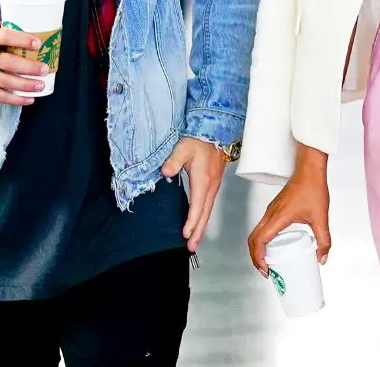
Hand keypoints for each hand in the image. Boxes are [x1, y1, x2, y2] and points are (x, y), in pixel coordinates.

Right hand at [0, 22, 48, 106]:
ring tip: (40, 85)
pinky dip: (13, 99)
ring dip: (25, 85)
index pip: (5, 36)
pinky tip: (28, 99)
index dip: (22, 40)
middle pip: (7, 63)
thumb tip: (27, 28)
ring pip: (4, 81)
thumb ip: (1, 29)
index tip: (38, 43)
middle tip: (44, 69)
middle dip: (28, 67)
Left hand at [161, 138, 226, 252]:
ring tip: (195, 240)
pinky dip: (204, 217)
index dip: (191, 221)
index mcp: (203, 181)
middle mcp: (210, 186)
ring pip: (208, 211)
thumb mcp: (183, 148)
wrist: (214, 132)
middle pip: (205, 214)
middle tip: (191, 247)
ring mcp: (214, 186)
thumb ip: (173, 161)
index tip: (186, 234)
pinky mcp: (214, 184)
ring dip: (201, 226)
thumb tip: (165, 172)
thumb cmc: (198, 141)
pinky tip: (199, 221)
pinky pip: (209, 205)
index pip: (197, 206)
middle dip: (198, 232)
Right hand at [248, 145, 330, 276]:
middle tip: (266, 271)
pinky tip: (275, 246)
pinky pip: (262, 227)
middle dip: (255, 257)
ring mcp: (271, 210)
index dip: (259, 258)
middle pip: (253, 239)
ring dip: (258, 249)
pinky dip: (263, 240)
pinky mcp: (274, 208)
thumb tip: (322, 258)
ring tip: (268, 262)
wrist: (310, 169)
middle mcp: (270, 214)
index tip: (266, 271)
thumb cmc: (312, 188)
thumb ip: (323, 240)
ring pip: (256, 232)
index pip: (259, 241)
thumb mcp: (321, 218)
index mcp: (278, 217)